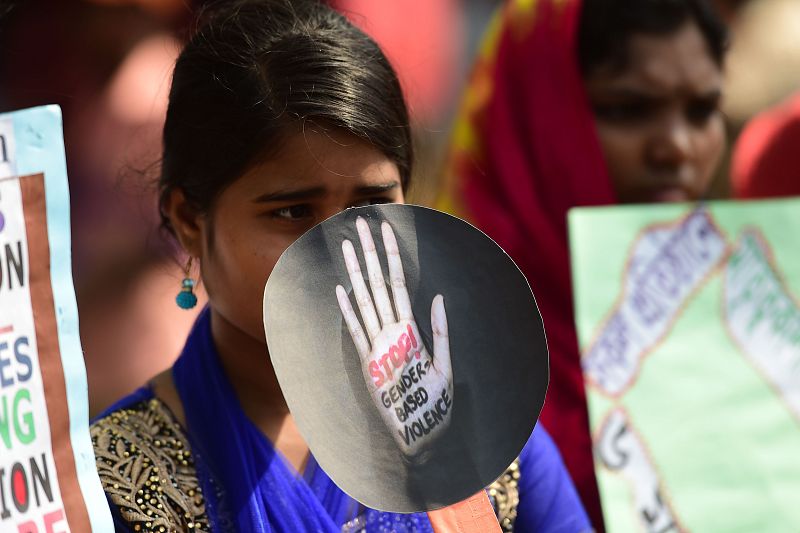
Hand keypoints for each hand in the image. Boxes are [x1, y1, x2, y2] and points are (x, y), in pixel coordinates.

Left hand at [336, 217, 452, 461]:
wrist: (415, 438)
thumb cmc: (436, 403)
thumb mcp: (447, 367)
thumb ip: (442, 332)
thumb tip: (440, 298)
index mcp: (412, 332)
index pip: (399, 283)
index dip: (391, 254)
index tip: (386, 229)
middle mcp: (389, 335)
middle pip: (377, 283)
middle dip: (369, 251)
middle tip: (359, 223)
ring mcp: (374, 348)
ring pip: (361, 301)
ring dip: (352, 270)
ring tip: (344, 245)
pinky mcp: (364, 364)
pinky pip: (352, 331)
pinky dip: (344, 308)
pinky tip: (337, 288)